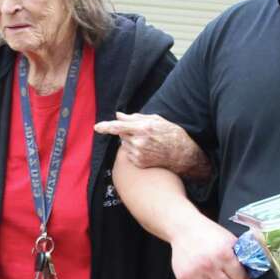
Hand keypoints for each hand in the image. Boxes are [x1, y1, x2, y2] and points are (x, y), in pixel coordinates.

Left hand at [94, 112, 210, 178]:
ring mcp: (139, 154)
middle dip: (127, 132)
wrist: (182, 154)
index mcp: (143, 128)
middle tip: (141, 132)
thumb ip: (134, 117)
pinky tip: (148, 150)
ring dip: (131, 142)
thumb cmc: (171, 134)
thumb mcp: (155, 120)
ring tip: (148, 142)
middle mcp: (139, 142)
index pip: (119, 127)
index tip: (96, 127)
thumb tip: (118, 115)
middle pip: (121, 135)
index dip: (106, 126)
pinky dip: (134, 151)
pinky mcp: (140, 163)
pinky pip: (129, 154)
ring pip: (125, 144)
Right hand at [169, 214, 248, 278]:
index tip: (233, 273)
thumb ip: (241, 261)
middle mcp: (210, 265)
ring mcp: (195, 273)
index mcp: (224, 254)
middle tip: (222, 276)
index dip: (238, 276)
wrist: (185, 229)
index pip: (239, 277)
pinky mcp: (183, 278)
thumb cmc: (208, 234)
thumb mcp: (229, 241)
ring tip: (210, 278)